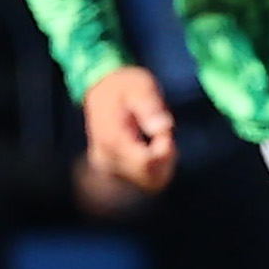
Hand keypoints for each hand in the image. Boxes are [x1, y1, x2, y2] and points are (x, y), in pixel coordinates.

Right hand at [81, 66, 177, 193]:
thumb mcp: (141, 87)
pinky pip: (142, 180)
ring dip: (163, 164)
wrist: (101, 86)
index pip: (147, 163)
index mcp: (113, 139)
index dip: (166, 150)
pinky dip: (155, 167)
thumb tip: (164, 127)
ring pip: (149, 183)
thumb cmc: (125, 85)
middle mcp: (106, 157)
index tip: (167, 128)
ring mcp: (106, 166)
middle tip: (163, 131)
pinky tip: (153, 145)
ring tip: (158, 136)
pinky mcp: (110, 168)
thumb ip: (151, 107)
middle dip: (166, 158)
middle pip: (150, 179)